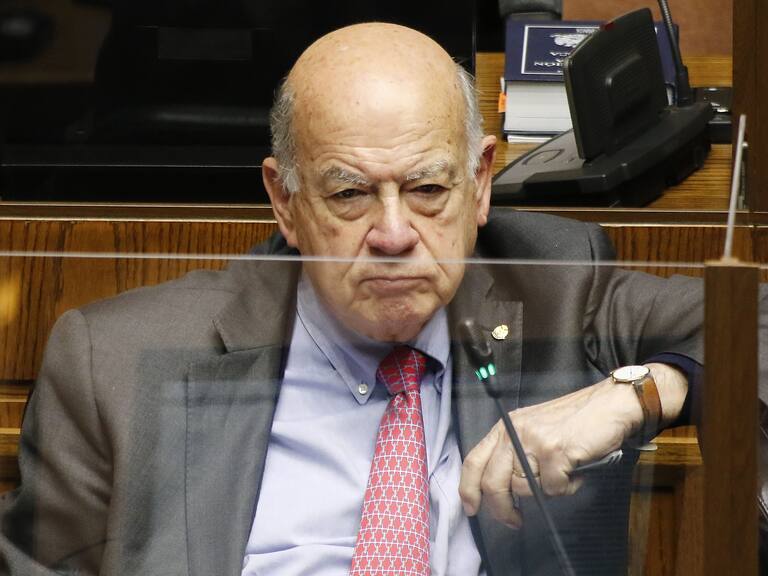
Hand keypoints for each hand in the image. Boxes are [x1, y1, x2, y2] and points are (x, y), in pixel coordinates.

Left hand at [458, 364, 686, 527]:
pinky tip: (576, 470)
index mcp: (505, 427)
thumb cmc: (574, 421)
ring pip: (524, 489)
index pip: (473, 460)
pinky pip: (553, 488)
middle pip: (492, 483)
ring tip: (563, 473)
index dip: (467, 489)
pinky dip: (568, 486)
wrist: (608, 405)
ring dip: (546, 491)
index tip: (471, 509)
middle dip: (501, 510)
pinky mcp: (554, 452)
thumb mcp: (534, 431)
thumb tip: (505, 491)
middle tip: (514, 521)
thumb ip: (515, 454)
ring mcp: (533, 441)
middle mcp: (513, 432)